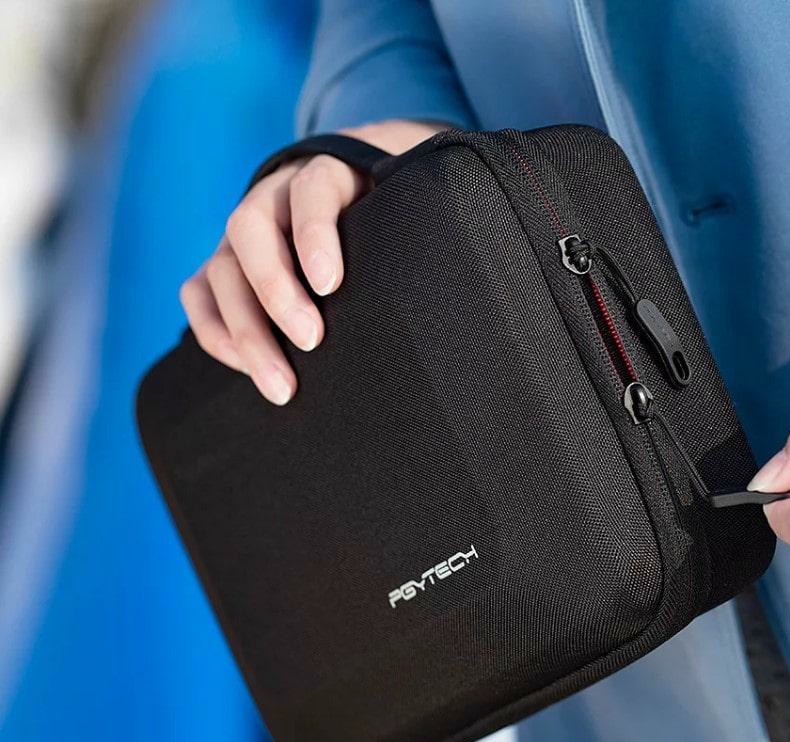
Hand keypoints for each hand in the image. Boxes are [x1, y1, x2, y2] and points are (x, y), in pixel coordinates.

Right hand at [180, 119, 444, 403]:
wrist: (363, 203)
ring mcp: (242, 233)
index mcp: (327, 174)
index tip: (332, 284)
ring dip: (246, 329)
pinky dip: (215, 331)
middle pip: (250, 228)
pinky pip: (199, 293)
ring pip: (221, 268)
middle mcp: (273, 196)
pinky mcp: (223, 265)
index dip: (316, 233)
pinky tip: (244, 367)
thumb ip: (422, 233)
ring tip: (282, 385)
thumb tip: (457, 289)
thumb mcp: (411, 214)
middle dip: (276, 290)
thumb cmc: (395, 221)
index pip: (313, 189)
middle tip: (311, 341)